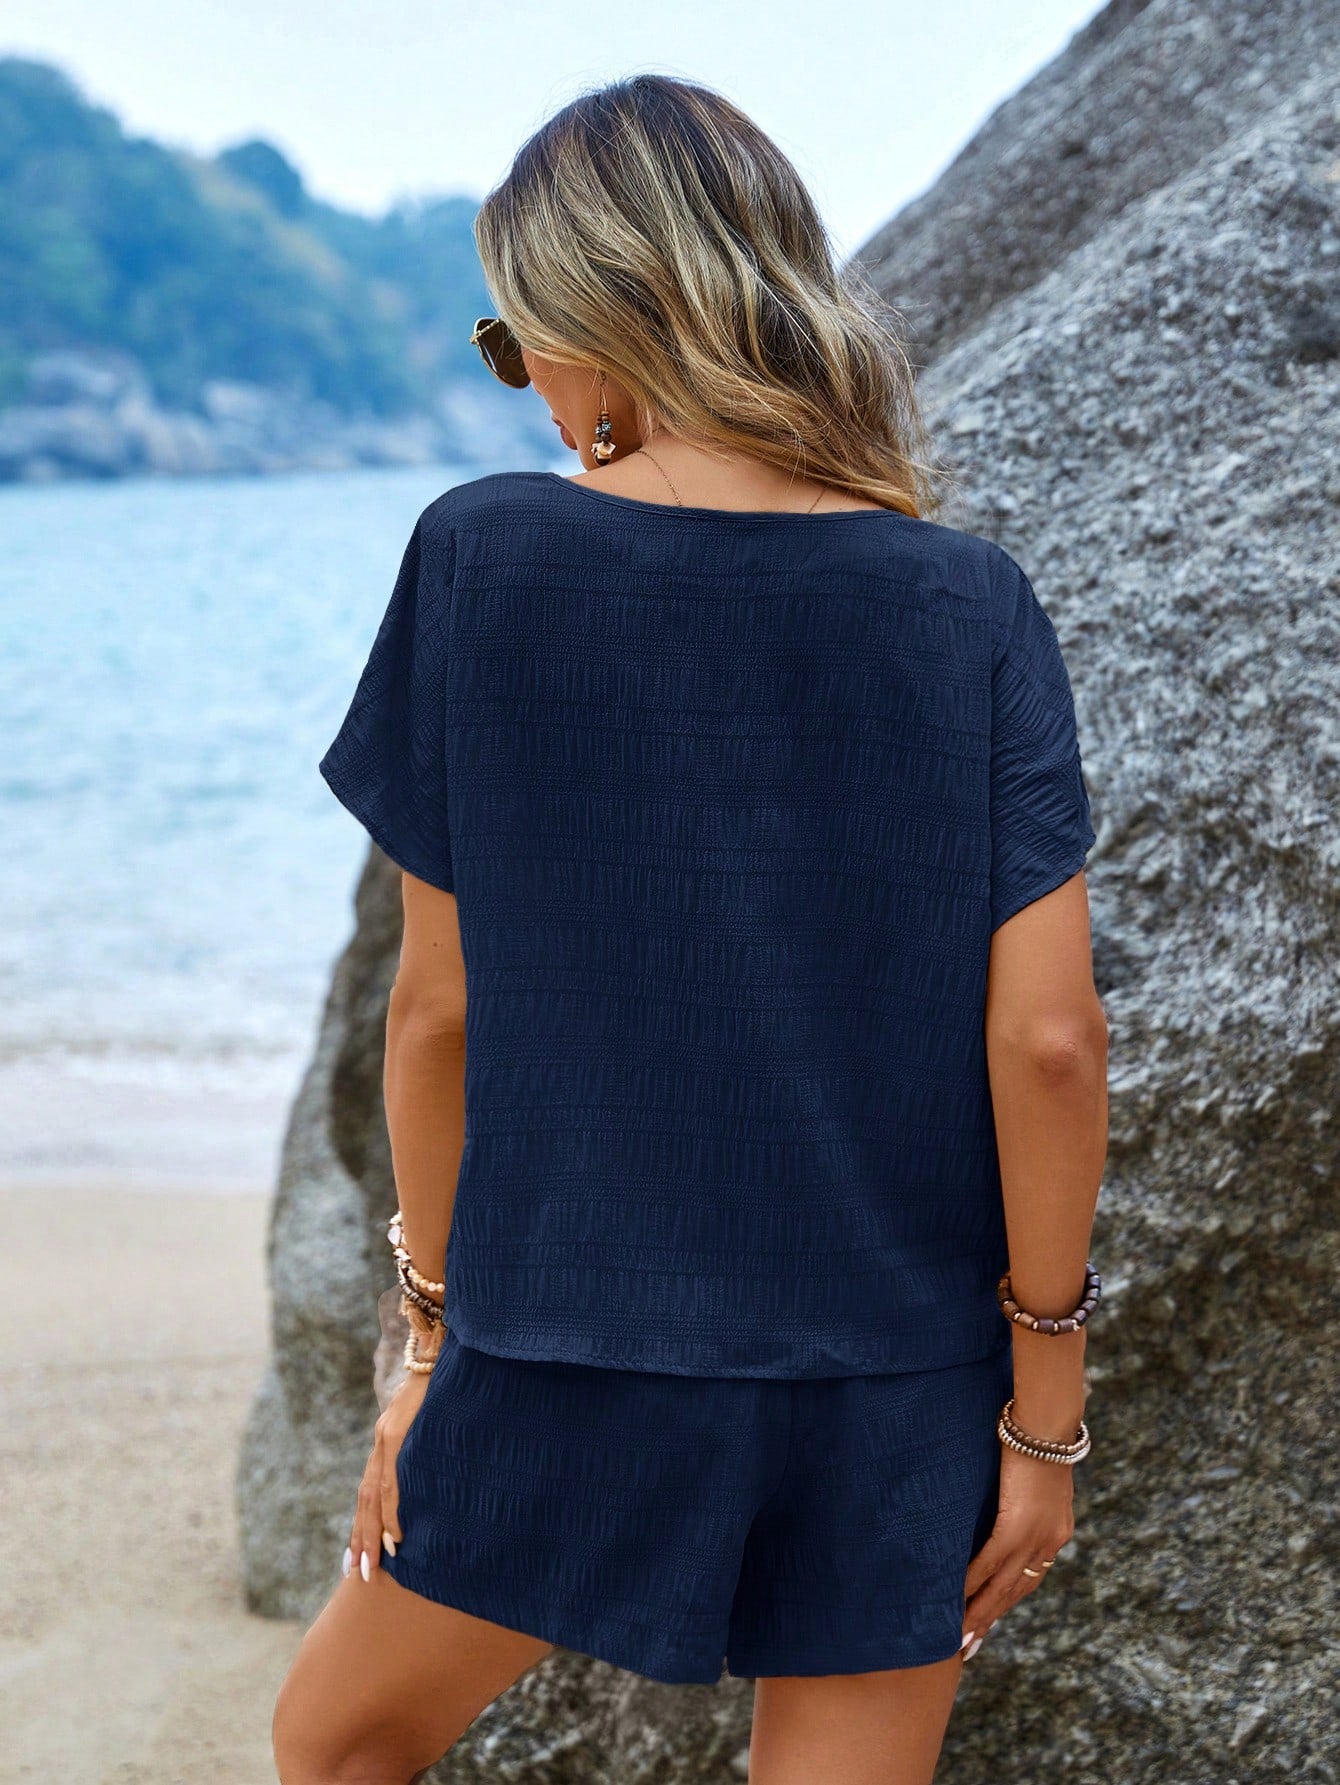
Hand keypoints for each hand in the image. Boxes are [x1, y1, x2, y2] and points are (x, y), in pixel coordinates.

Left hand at [343, 1369, 430, 1583]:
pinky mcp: (399, 1429)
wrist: (443, 1335)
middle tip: (359, 1574)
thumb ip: (432, 1434)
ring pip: (374, 1495)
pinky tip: (395, 1535)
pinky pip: (393, 1478)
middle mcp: (383, 1436)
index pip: (372, 1488)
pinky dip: (392, 1510)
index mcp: (390, 1434)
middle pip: (366, 1498)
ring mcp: (389, 1433)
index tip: (361, 1554)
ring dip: (372, 1533)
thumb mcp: (438, 1408)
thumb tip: (444, 1461)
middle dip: (362, 1538)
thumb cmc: (451, 1371)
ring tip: (373, 1565)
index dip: (364, 1521)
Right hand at [959, 1445, 1074, 1657]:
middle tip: (969, 1647)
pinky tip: (956, 1600)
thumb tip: (1003, 1499)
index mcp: (1056, 1532)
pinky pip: (989, 1564)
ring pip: (1003, 1587)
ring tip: (960, 1637)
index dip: (1008, 1599)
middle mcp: (1049, 1542)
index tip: (990, 1619)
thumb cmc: (1037, 1436)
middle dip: (991, 1619)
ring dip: (980, 1614)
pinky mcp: (1016, 1527)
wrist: (1046, 1423)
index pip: (1030, 1576)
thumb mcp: (1034, 1474)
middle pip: (1016, 1591)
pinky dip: (972, 1584)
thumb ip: (1023, 1494)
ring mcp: (1034, 1538)